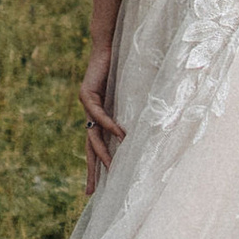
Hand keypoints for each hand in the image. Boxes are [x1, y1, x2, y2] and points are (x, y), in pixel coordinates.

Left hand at [79, 44, 123, 192]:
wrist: (107, 45)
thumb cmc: (120, 69)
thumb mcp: (127, 97)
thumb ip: (132, 113)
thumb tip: (152, 129)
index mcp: (97, 118)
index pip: (95, 147)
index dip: (95, 167)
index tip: (94, 190)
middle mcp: (89, 115)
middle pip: (89, 148)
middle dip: (92, 170)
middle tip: (91, 192)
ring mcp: (86, 105)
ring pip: (93, 135)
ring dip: (103, 152)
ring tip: (112, 168)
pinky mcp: (86, 94)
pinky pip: (100, 115)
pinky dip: (110, 126)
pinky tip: (121, 136)